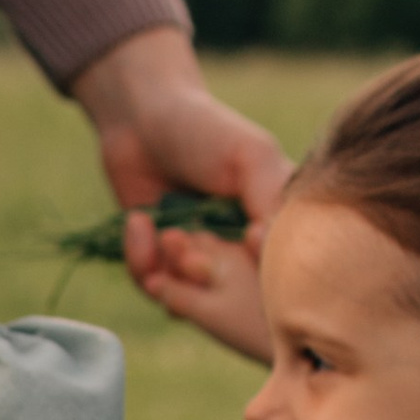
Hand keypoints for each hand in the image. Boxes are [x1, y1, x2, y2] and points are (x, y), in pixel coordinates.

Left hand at [69, 25, 286, 365]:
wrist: (141, 117)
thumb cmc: (205, 129)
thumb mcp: (251, 155)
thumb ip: (272, 198)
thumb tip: (270, 247)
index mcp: (275, 226)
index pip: (281, 275)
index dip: (261, 274)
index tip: (242, 243)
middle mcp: (240, 251)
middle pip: (234, 301)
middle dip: (208, 277)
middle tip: (187, 239)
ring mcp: (199, 258)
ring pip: (190, 301)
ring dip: (171, 271)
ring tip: (165, 232)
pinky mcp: (158, 262)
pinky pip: (153, 286)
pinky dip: (141, 262)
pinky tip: (138, 221)